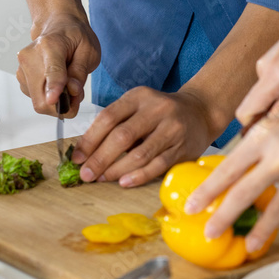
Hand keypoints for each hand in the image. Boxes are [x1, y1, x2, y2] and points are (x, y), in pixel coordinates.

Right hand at [16, 14, 99, 117]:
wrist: (58, 25)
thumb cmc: (74, 36)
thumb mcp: (89, 50)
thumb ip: (80, 71)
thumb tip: (72, 90)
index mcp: (50, 45)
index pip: (52, 71)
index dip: (54, 88)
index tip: (53, 100)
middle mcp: (30, 56)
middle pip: (41, 96)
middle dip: (62, 104)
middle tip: (76, 94)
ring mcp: (22, 68)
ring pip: (39, 101)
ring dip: (57, 100)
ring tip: (67, 81)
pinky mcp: (21, 77)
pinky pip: (36, 98)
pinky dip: (49, 96)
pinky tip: (56, 82)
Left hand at [72, 87, 219, 186]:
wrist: (201, 112)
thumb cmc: (160, 113)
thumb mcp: (138, 107)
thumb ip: (116, 124)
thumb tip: (86, 152)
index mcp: (139, 97)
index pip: (108, 118)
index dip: (90, 140)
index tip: (77, 158)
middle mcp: (157, 110)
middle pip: (122, 136)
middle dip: (100, 158)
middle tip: (86, 174)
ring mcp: (172, 129)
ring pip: (139, 154)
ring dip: (117, 169)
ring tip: (102, 178)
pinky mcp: (183, 148)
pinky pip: (157, 165)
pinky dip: (139, 176)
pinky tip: (124, 182)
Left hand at [185, 80, 278, 251]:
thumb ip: (262, 142)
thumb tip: (241, 165)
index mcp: (267, 135)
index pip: (228, 169)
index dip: (208, 191)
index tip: (194, 205)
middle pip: (244, 195)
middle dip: (222, 217)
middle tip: (209, 231)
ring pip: (274, 211)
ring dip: (258, 231)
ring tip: (246, 244)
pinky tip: (278, 222)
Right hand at [236, 0, 278, 125]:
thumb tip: (275, 126)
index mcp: (274, 74)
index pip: (246, 115)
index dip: (256, 133)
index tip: (276, 142)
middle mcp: (264, 67)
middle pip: (256, 108)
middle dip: (276, 120)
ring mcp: (268, 61)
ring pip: (268, 97)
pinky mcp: (275, 59)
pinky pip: (275, 86)